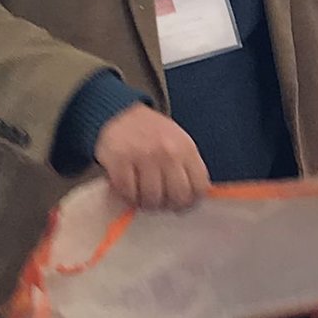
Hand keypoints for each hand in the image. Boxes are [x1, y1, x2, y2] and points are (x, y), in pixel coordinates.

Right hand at [95, 104, 210, 210]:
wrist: (118, 112)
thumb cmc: (151, 134)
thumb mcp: (178, 143)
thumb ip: (187, 168)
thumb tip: (192, 200)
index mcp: (186, 149)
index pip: (199, 188)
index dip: (190, 202)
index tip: (179, 203)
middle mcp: (168, 152)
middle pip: (177, 197)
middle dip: (167, 205)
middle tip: (158, 200)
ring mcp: (144, 156)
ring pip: (152, 199)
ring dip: (146, 202)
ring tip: (141, 194)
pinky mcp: (120, 160)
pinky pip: (128, 193)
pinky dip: (127, 196)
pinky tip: (127, 187)